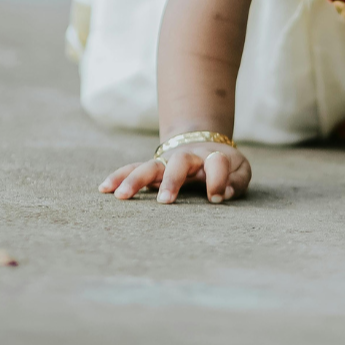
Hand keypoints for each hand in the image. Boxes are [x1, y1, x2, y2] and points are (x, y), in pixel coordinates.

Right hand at [99, 142, 250, 204]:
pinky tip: (104, 188)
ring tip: (121, 196)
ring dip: (136, 179)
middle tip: (165, 202)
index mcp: (212, 157)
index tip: (216, 197)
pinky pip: (132, 169)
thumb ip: (236, 181)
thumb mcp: (239, 170)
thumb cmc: (224, 165)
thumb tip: (222, 194)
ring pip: (150, 166)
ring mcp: (167, 162)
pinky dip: (119, 177)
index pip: (216, 162)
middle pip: (179, 162)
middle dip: (173, 180)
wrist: (204, 142)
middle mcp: (187, 158)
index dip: (218, 179)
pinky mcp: (152, 169)